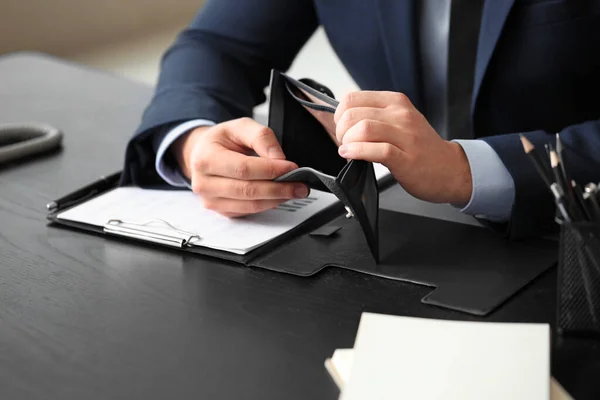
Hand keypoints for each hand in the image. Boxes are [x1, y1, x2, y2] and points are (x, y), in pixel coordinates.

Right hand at [172, 117, 308, 216]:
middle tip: (301, 185)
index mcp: (205, 158)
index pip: (243, 168)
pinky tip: (279, 196)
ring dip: (277, 199)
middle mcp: (204, 183)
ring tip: (295, 191)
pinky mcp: (221, 211)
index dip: (271, 170)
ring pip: (250, 205)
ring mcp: (211, 200)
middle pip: (248, 190)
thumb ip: (261, 137)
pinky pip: (249, 211)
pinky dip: (268, 205)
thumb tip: (278, 158)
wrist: (203, 154)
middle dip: (279, 188)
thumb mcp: (240, 127)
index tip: (292, 168)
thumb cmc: (222, 141)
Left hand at [334, 91, 472, 204]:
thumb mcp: (399, 122)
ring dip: (347, 142)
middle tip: (344, 142)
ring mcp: (405, 136)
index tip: (341, 128)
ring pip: (363, 128)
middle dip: (340, 131)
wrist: (450, 169)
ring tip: (348, 150)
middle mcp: (401, 115)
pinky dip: (357, 152)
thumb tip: (342, 118)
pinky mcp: (405, 158)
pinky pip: (376, 150)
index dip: (339, 115)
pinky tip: (351, 156)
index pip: (353, 98)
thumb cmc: (420, 148)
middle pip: (353, 113)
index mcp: (396, 102)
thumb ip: (374, 116)